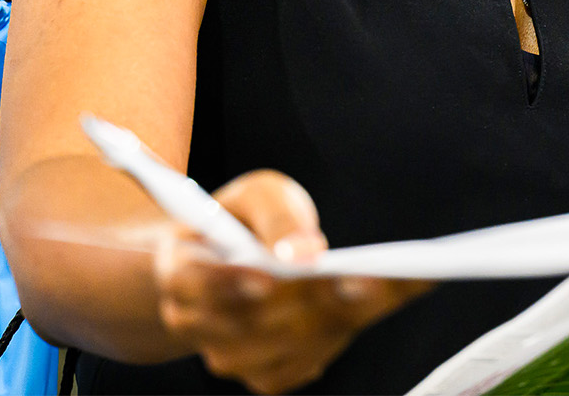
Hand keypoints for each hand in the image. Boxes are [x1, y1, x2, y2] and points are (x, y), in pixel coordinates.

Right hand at [153, 169, 431, 393]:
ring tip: (386, 285)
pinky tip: (369, 304)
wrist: (227, 263)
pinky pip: (304, 364)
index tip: (271, 278)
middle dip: (316, 299)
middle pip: (254, 321)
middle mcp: (196, 321)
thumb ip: (278, 214)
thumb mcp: (259, 194)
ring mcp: (228, 354)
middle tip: (371, 278)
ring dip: (339, 316)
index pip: (198, 282)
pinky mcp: (262, 373)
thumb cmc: (244, 222)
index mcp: (182, 268)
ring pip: (286, 347)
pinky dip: (341, 336)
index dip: (232, 283)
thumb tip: (304, 251)